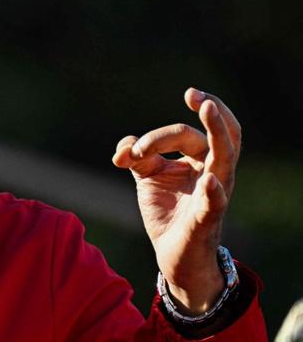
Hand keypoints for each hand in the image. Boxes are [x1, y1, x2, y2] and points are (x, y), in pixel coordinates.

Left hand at [112, 88, 240, 314]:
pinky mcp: (206, 219)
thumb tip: (122, 150)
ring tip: (209, 109)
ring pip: (225, 157)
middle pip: (213, 134)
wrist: (171, 254)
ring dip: (217, 132)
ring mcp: (213, 194)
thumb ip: (134, 155)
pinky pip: (215, 203)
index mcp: (199, 159)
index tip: (132, 153)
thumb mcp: (147, 177)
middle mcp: (212, 171)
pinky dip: (214, 191)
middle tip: (194, 94)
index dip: (155, 138)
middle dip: (211, 110)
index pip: (184, 134)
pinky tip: (210, 181)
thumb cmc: (166, 210)